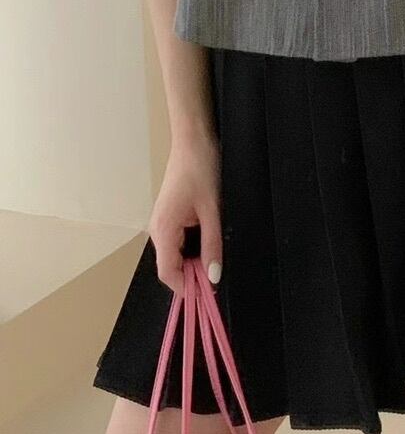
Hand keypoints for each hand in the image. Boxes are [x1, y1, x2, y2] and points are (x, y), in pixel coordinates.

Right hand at [148, 131, 221, 296]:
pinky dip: (192, 247)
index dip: (187, 288)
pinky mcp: (169, 216)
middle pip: (171, 266)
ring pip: (175, 254)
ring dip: (194, 259)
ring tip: (216, 251)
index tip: (209, 293)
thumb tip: (212, 276)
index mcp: (163, 229)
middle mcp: (157, 229)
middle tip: (218, 270)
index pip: (168, 273)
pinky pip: (178, 241)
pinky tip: (208, 238)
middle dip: (193, 274)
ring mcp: (161, 222)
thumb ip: (212, 244)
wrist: (193, 139)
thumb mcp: (213, 209)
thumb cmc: (201, 168)